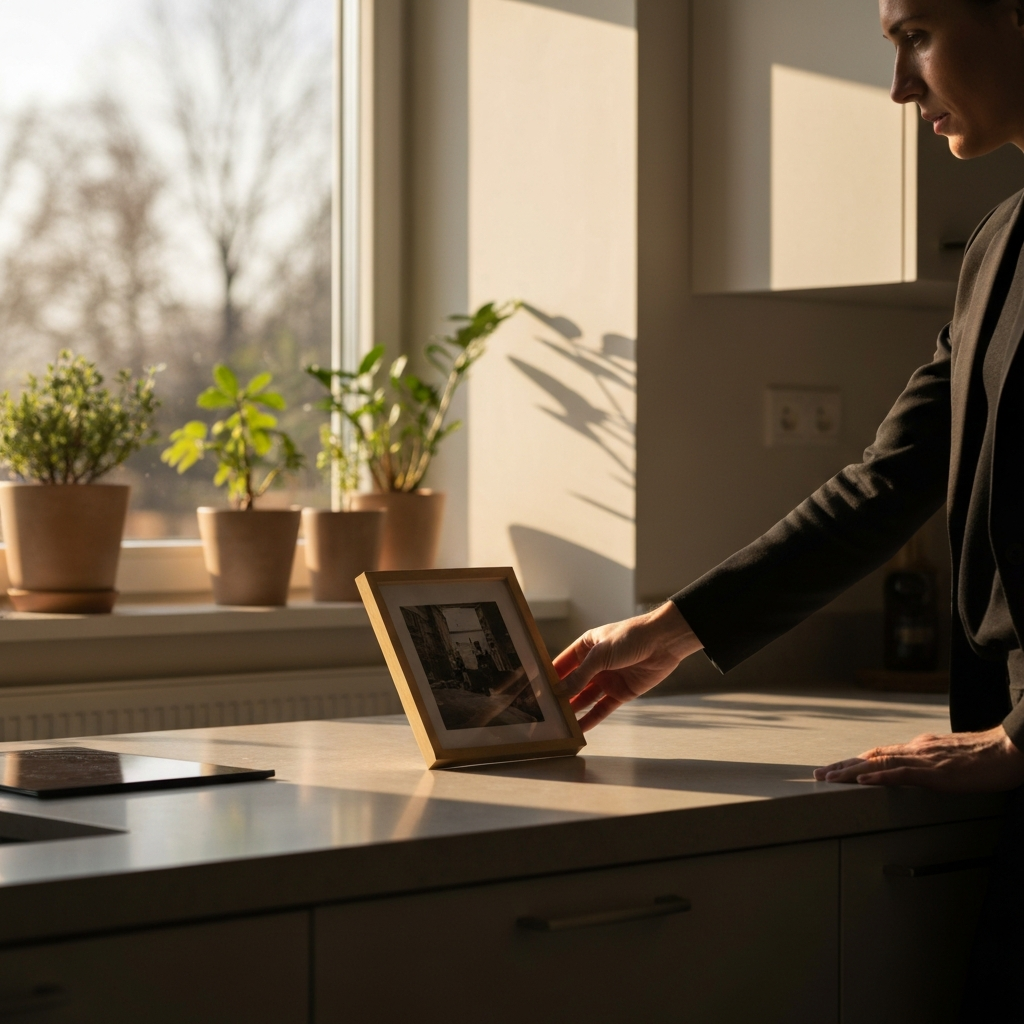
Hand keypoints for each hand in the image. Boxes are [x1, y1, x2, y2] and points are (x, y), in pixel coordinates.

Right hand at [553, 603, 701, 730]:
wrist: (664, 642)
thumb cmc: (631, 637)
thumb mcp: (601, 653)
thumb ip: (581, 675)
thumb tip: (560, 692)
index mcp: (586, 647)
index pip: (562, 664)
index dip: (549, 676)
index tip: (533, 690)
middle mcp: (595, 664)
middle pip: (572, 684)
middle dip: (559, 697)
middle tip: (543, 712)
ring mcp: (607, 679)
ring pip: (585, 698)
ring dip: (573, 710)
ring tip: (558, 723)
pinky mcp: (621, 692)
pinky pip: (602, 708)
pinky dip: (591, 718)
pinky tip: (579, 729)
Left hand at [812, 725, 1023, 791]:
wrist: (1011, 749)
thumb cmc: (988, 756)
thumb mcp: (952, 758)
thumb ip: (932, 762)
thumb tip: (917, 771)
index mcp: (920, 747)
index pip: (880, 754)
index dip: (856, 761)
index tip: (836, 769)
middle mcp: (916, 749)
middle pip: (871, 756)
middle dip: (843, 766)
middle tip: (819, 775)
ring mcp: (925, 759)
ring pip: (879, 763)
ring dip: (851, 772)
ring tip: (829, 779)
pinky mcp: (936, 772)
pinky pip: (901, 774)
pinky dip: (878, 778)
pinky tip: (862, 782)